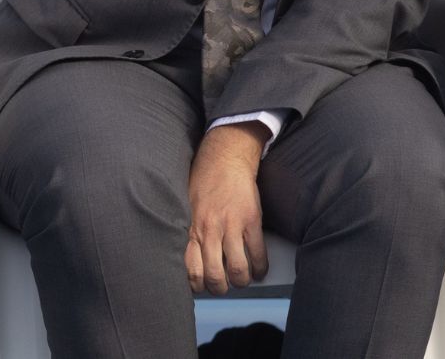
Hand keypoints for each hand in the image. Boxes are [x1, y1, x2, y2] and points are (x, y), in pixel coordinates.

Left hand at [185, 123, 269, 294]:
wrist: (224, 158)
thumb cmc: (202, 180)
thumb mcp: (185, 206)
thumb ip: (187, 230)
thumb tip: (188, 255)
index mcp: (190, 228)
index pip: (190, 269)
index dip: (197, 285)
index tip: (201, 285)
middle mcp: (209, 230)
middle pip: (214, 277)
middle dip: (220, 288)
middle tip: (223, 285)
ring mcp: (231, 226)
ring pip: (238, 271)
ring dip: (241, 281)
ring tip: (241, 279)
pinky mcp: (251, 221)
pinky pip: (258, 255)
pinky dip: (260, 269)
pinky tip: (258, 270)